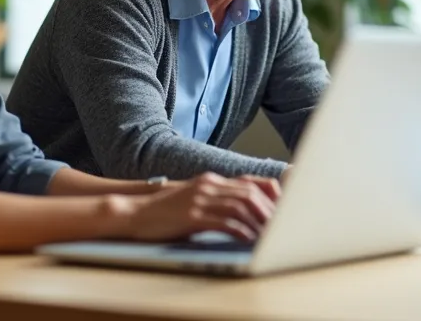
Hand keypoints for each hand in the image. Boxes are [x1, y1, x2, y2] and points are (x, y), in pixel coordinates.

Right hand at [122, 172, 277, 241]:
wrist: (135, 213)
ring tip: (269, 235)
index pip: (251, 182)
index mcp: (211, 180)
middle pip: (249, 194)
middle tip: (282, 226)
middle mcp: (208, 186)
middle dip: (269, 211)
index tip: (285, 208)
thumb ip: (217, 200)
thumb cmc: (166, 211)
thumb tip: (244, 212)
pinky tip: (248, 239)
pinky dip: (240, 230)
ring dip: (258, 222)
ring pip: (240, 206)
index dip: (271, 194)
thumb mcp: (195, 199)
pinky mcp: (192, 216)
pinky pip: (223, 222)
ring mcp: (200, 199)